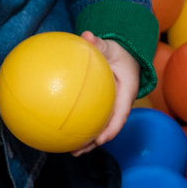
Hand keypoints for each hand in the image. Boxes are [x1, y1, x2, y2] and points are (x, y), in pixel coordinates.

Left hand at [71, 30, 140, 156]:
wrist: (124, 54)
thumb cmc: (119, 51)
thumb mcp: (112, 47)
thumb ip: (99, 44)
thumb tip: (86, 35)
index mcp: (125, 94)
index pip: (119, 116)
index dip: (110, 130)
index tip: (99, 140)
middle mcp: (118, 104)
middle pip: (107, 129)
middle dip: (92, 143)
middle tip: (76, 152)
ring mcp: (109, 107)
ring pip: (97, 126)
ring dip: (85, 140)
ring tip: (68, 150)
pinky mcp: (100, 105)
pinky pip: (89, 116)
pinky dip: (78, 123)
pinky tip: (60, 127)